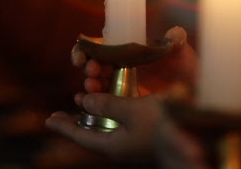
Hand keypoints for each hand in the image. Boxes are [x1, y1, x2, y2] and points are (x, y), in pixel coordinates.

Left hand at [45, 26, 197, 164]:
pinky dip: (113, 109)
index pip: (80, 136)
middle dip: (79, 116)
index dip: (64, 127)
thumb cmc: (161, 125)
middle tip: (70, 103)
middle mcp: (118, 145)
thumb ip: (108, 105)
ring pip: (106, 124)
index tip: (49, 120)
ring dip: (96, 109)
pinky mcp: (142, 134)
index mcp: (111, 144)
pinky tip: (115, 97)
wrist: (190, 138)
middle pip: (91, 130)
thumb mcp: (132, 110)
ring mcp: (131, 141)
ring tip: (87, 95)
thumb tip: (85, 101)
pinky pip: (120, 121)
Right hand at [71, 26, 197, 95]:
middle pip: (93, 64)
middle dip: (87, 66)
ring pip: (96, 84)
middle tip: (92, 71)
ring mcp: (122, 86)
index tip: (82, 55)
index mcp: (129, 50)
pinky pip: (104, 105)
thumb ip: (177, 41)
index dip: (86, 48)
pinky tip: (90, 107)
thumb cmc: (188, 71)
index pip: (101, 45)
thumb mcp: (183, 54)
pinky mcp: (125, 105)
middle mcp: (121, 66)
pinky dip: (93, 105)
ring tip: (92, 87)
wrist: (195, 97)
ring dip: (90, 85)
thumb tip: (175, 33)